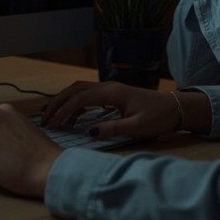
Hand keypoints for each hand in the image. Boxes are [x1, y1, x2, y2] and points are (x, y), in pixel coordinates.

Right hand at [42, 80, 182, 138]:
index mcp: (112, 93)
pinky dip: (74, 102)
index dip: (64, 110)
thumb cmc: (158, 117)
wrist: (175, 108)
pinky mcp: (112, 94)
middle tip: (44, 119)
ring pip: (80, 89)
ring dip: (64, 100)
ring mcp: (110, 89)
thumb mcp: (137, 127)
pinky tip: (71, 117)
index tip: (53, 124)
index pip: (80, 98)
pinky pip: (87, 94)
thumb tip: (89, 132)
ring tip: (52, 117)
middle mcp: (108, 87)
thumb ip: (113, 129)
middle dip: (57, 102)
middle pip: (75, 89)